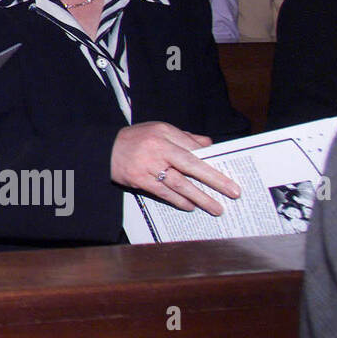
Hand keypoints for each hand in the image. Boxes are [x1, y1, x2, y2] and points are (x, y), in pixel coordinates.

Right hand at [111, 121, 240, 215]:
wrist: (103, 149)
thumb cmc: (135, 139)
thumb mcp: (158, 130)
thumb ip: (184, 137)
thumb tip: (209, 145)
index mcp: (164, 133)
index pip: (193, 148)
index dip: (211, 160)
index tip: (229, 171)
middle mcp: (157, 148)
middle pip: (191, 165)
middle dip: (215, 179)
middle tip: (233, 191)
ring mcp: (148, 165)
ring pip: (179, 183)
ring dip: (200, 197)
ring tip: (216, 207)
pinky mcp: (140, 180)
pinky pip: (164, 193)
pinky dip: (179, 200)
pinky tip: (190, 206)